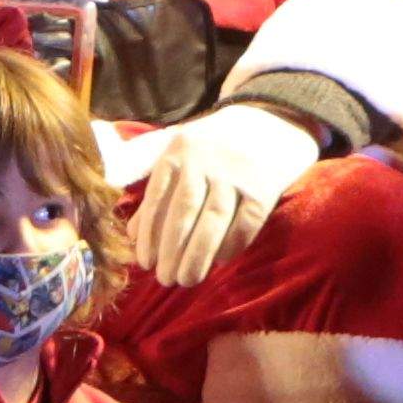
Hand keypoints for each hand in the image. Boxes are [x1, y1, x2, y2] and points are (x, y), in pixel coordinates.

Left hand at [122, 100, 313, 290]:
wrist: (269, 122)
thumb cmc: (214, 148)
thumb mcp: (181, 156)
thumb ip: (157, 191)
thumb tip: (133, 235)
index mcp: (178, 151)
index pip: (157, 197)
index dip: (149, 234)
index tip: (145, 263)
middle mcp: (205, 160)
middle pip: (184, 211)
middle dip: (172, 250)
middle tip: (166, 280)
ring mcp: (237, 173)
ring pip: (214, 220)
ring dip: (198, 255)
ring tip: (187, 279)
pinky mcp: (264, 187)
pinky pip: (246, 223)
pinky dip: (231, 245)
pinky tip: (220, 261)